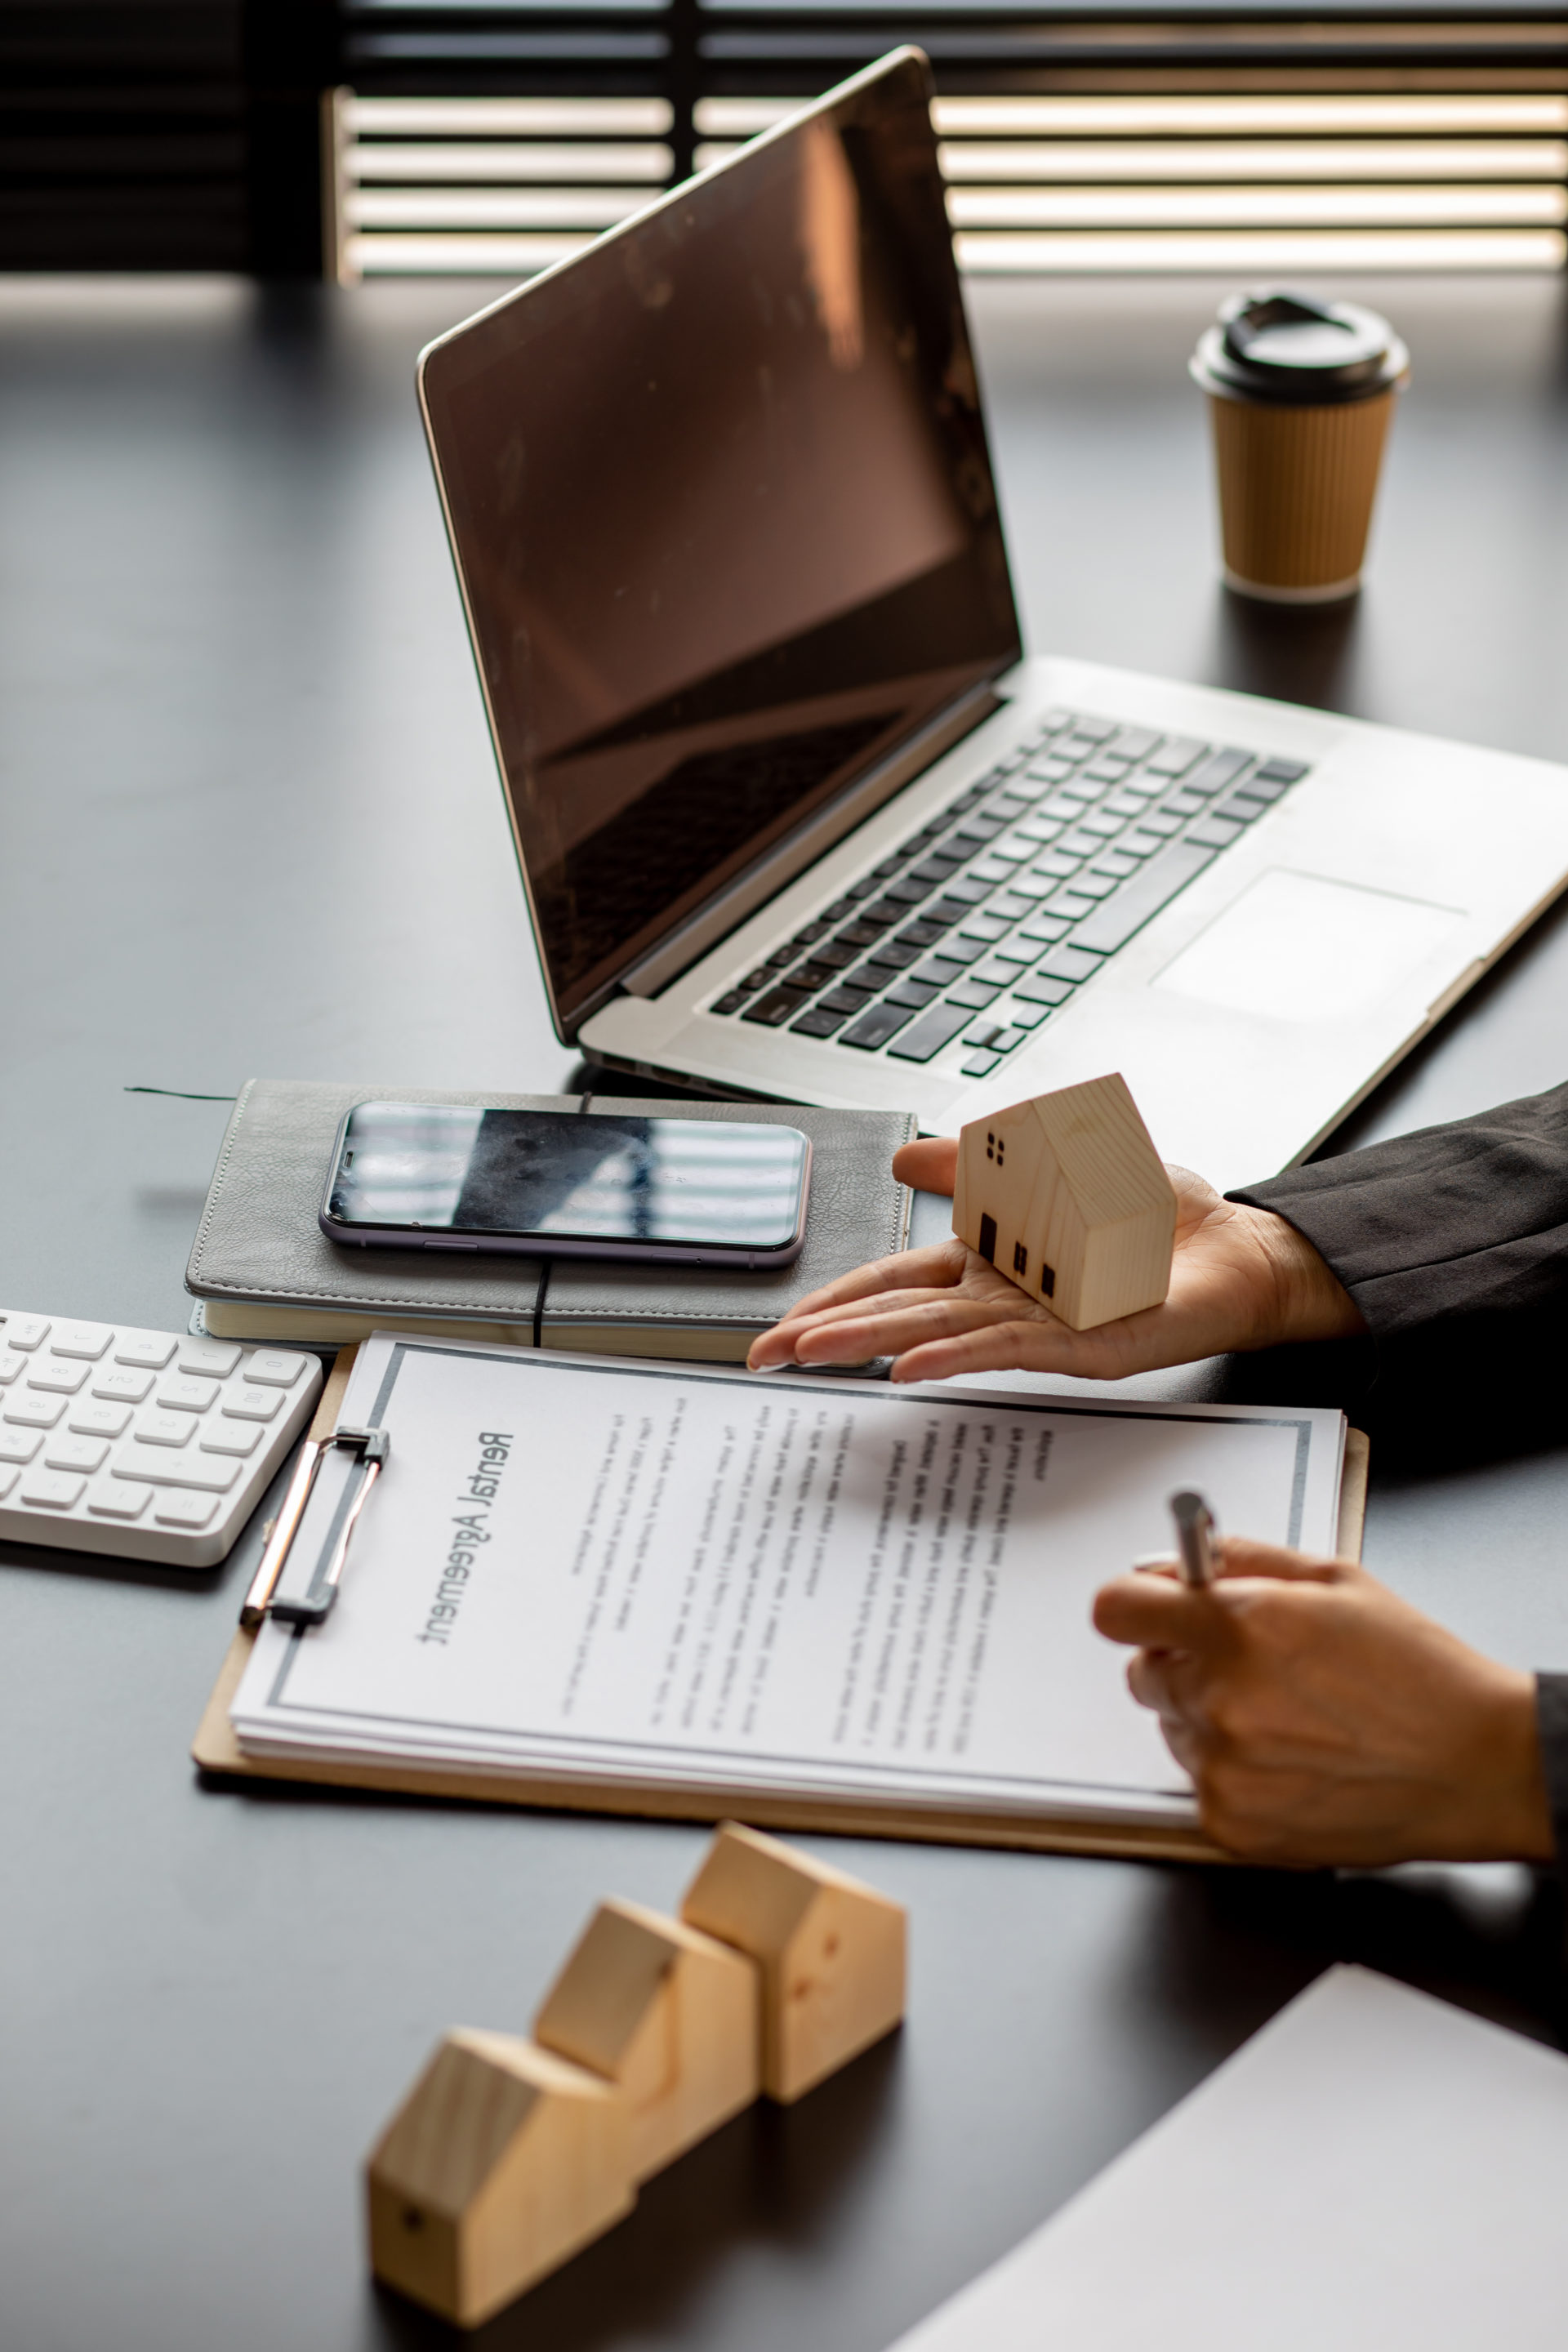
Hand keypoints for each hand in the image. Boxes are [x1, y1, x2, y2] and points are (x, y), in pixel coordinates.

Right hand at [747, 1137, 1364, 1383]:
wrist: (1235, 1249)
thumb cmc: (1154, 1219)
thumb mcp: (1048, 1164)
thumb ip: (972, 1161)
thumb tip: (902, 1153)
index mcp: (986, 1263)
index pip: (893, 1283)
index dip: (835, 1300)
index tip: (783, 1324)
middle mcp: (1000, 1300)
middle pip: (897, 1316)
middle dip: (827, 1335)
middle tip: (766, 1355)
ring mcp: (1034, 1325)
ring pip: (935, 1335)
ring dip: (872, 1345)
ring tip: (815, 1354)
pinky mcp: (1076, 1344)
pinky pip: (1003, 1350)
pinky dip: (953, 1357)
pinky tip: (912, 1368)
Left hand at [1093, 1539, 1551, 1865]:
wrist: (1474, 1766)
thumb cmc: (1417, 1674)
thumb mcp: (1333, 1581)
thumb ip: (1240, 1560)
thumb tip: (1178, 1563)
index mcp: (1237, 1628)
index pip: (1116, 1610)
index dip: (1134, 1608)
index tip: (1149, 1613)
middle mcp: (1220, 1700)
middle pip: (1145, 1672)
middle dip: (1186, 1663)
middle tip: (1255, 1668)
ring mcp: (1223, 1769)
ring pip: (1174, 1729)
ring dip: (1211, 1720)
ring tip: (1293, 1720)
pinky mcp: (1231, 1826)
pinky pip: (1200, 1785)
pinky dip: (1234, 1775)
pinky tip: (1294, 1763)